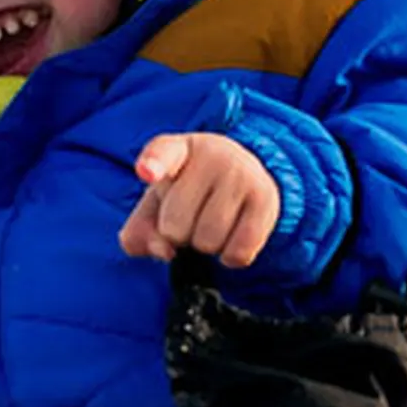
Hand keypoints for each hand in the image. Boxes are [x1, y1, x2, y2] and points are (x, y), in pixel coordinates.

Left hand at [119, 133, 284, 268]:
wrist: (243, 176)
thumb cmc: (188, 193)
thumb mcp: (157, 204)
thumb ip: (141, 231)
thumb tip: (164, 250)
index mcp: (175, 149)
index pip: (161, 154)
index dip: (152, 164)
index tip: (146, 172)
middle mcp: (211, 155)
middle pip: (175, 225)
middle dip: (177, 233)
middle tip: (190, 216)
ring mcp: (241, 174)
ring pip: (208, 242)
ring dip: (204, 245)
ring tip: (211, 222)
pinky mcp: (265, 198)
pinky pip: (238, 252)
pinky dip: (230, 256)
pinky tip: (231, 236)